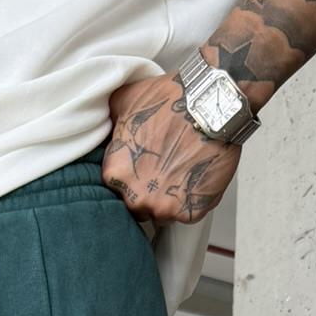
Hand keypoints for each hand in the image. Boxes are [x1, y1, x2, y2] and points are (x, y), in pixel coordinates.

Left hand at [101, 72, 239, 224]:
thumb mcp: (126, 100)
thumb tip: (105, 120)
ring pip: (162, 214)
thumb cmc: (170, 101)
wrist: (210, 105)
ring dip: (169, 200)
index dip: (131, 178)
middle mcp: (137, 197)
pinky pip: (187, 215)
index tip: (142, 167)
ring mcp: (165, 207)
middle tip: (163, 170)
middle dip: (148, 192)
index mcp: (116, 175)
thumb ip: (112, 119)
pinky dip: (191, 201)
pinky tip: (195, 178)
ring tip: (181, 173)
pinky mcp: (191, 212)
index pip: (116, 190)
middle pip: (138, 207)